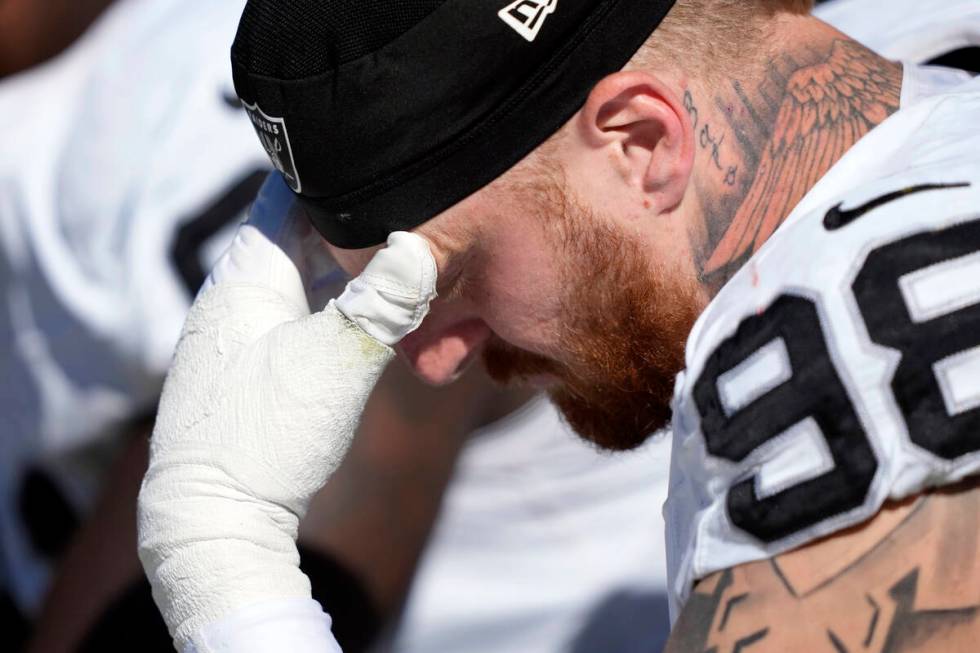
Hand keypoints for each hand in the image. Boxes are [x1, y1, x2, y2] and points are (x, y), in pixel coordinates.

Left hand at [137, 174, 436, 651]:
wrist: (213, 521)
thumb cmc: (269, 436)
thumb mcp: (337, 362)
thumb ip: (385, 301)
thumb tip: (425, 244)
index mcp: (246, 278)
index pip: (285, 197)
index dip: (331, 172)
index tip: (379, 155)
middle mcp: (232, 297)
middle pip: (295, 235)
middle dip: (348, 221)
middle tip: (404, 208)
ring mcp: (235, 335)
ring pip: (296, 278)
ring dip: (340, 267)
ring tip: (391, 257)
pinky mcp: (245, 368)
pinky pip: (291, 314)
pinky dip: (327, 305)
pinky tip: (358, 318)